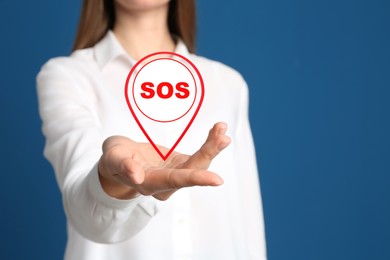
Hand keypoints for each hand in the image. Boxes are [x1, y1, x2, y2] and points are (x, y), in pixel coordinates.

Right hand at [98, 122, 230, 199]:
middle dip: (209, 153)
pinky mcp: (182, 164)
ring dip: (212, 146)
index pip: (175, 181)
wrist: (121, 161)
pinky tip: (218, 130)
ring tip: (222, 128)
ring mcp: (177, 174)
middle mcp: (168, 183)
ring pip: (200, 162)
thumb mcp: (113, 158)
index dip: (196, 179)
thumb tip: (137, 176)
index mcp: (150, 184)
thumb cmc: (114, 159)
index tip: (217, 180)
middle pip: (193, 170)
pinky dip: (209, 142)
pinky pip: (199, 154)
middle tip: (223, 137)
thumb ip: (123, 165)